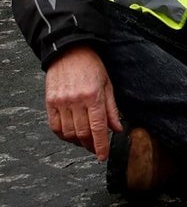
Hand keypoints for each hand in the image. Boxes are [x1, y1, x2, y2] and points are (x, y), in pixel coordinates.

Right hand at [45, 46, 122, 160]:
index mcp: (93, 96)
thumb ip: (111, 109)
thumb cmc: (91, 66)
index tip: (103, 156)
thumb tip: (117, 129)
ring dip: (77, 142)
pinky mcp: (50, 102)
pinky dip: (63, 135)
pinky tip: (70, 134)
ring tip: (84, 141)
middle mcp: (76, 101)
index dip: (101, 146)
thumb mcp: (107, 84)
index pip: (98, 128)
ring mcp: (61, 102)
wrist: (69, 50)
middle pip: (82, 133)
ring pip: (68, 133)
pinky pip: (55, 127)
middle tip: (96, 148)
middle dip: (90, 145)